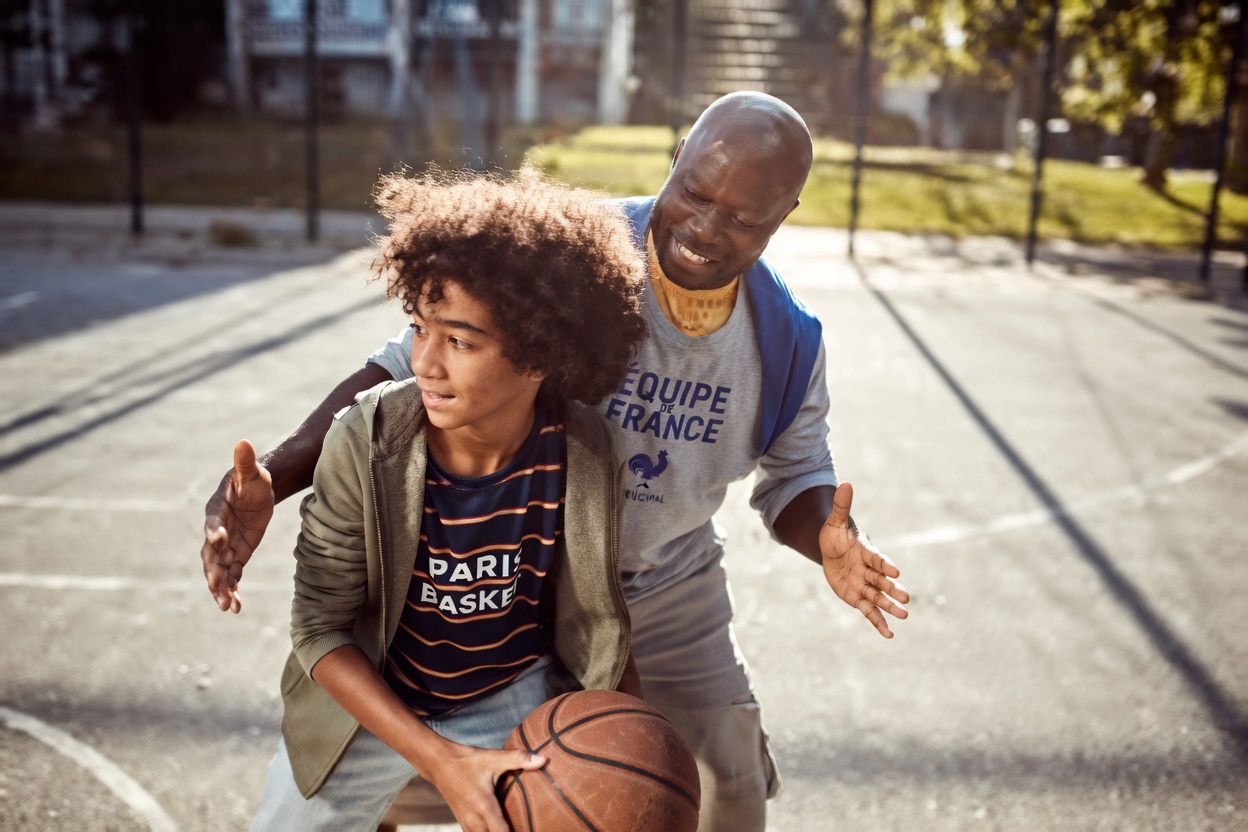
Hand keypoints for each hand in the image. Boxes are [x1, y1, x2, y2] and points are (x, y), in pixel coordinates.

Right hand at [200, 440, 273, 612]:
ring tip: (225, 606)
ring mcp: (225, 546)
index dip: (214, 531)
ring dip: (221, 588)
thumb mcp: (252, 471)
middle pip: (210, 554)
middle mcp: (216, 531)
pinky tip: (235, 607)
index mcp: (216, 510)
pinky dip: (232, 590)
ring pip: (219, 570)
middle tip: (216, 585)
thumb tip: (244, 442)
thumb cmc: (252, 478)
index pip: (213, 522)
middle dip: (213, 570)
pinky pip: (232, 575)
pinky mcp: (235, 555)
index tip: (218, 540)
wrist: (257, 492)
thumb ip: (246, 461)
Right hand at [423, 742, 545, 831]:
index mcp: (483, 804)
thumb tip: (543, 759)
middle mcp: (473, 818)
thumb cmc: (467, 761)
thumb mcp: (493, 758)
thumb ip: (518, 759)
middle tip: (522, 829)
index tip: (526, 831)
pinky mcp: (462, 821)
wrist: (438, 763)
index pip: (500, 831)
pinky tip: (495, 831)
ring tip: (511, 831)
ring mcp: (465, 822)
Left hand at [819, 482, 908, 637]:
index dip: (884, 564)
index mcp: (866, 552)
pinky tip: (889, 634)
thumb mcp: (834, 521)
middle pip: (882, 581)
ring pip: (879, 597)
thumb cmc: (835, 534)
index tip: (895, 569)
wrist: (831, 550)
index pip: (876, 558)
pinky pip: (869, 611)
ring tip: (904, 616)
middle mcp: (869, 570)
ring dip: (890, 607)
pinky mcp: (858, 597)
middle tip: (905, 598)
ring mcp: (864, 584)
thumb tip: (845, 483)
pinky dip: (878, 622)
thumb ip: (841, 505)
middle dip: (892, 588)